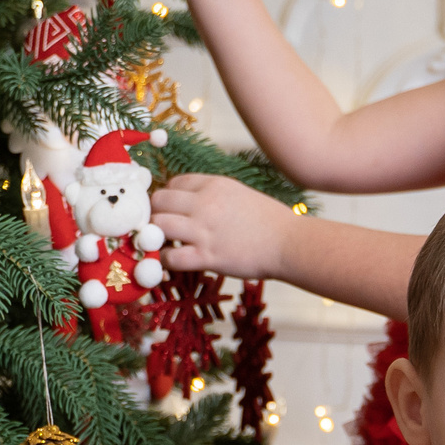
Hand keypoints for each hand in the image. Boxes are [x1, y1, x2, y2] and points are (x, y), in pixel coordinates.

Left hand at [150, 175, 296, 278]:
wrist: (290, 243)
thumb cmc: (271, 221)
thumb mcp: (240, 194)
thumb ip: (214, 195)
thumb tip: (192, 202)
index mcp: (214, 185)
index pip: (174, 183)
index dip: (168, 197)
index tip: (171, 210)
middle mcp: (205, 203)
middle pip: (159, 201)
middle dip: (154, 214)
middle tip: (159, 228)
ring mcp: (204, 230)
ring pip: (158, 226)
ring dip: (155, 236)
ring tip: (163, 244)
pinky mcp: (208, 256)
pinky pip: (171, 257)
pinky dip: (166, 260)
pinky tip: (173, 261)